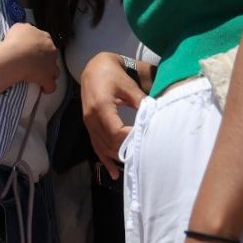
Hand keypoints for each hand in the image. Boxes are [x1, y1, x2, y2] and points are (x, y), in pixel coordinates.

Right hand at [2, 23, 59, 93]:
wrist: (16, 55)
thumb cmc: (16, 40)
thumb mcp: (18, 27)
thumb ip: (25, 29)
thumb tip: (25, 32)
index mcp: (45, 38)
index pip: (46, 40)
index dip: (40, 44)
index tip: (32, 48)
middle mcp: (51, 50)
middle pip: (52, 55)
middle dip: (46, 58)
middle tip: (35, 62)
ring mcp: (51, 65)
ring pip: (55, 71)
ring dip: (50, 73)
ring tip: (41, 76)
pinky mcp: (47, 78)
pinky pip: (51, 86)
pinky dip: (48, 88)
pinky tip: (43, 89)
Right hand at [79, 52, 143, 176]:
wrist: (94, 69)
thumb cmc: (112, 74)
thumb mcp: (128, 86)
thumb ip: (140, 101)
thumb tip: (154, 116)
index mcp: (101, 107)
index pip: (116, 131)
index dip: (131, 139)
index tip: (146, 140)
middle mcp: (91, 118)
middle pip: (109, 143)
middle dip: (126, 150)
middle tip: (145, 155)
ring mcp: (88, 124)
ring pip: (102, 148)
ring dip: (117, 157)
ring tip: (134, 166)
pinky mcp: (89, 127)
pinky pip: (96, 147)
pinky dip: (105, 161)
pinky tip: (114, 173)